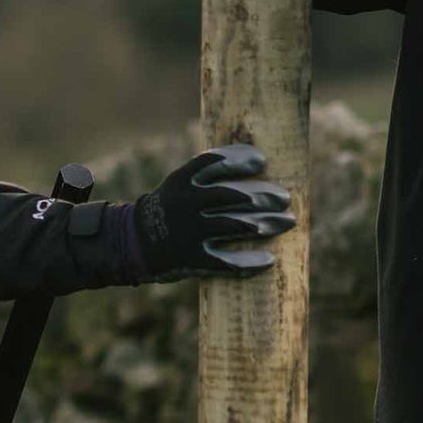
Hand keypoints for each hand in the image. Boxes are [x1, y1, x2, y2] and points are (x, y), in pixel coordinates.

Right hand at [133, 144, 293, 280]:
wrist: (135, 242)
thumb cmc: (170, 207)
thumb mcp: (180, 184)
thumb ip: (209, 175)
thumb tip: (255, 163)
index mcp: (182, 181)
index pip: (213, 163)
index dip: (239, 160)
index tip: (262, 162)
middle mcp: (186, 204)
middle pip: (232, 196)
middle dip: (264, 196)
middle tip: (285, 198)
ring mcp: (189, 232)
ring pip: (236, 226)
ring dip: (266, 224)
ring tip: (287, 222)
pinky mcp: (191, 259)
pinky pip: (226, 263)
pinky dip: (249, 262)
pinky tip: (270, 260)